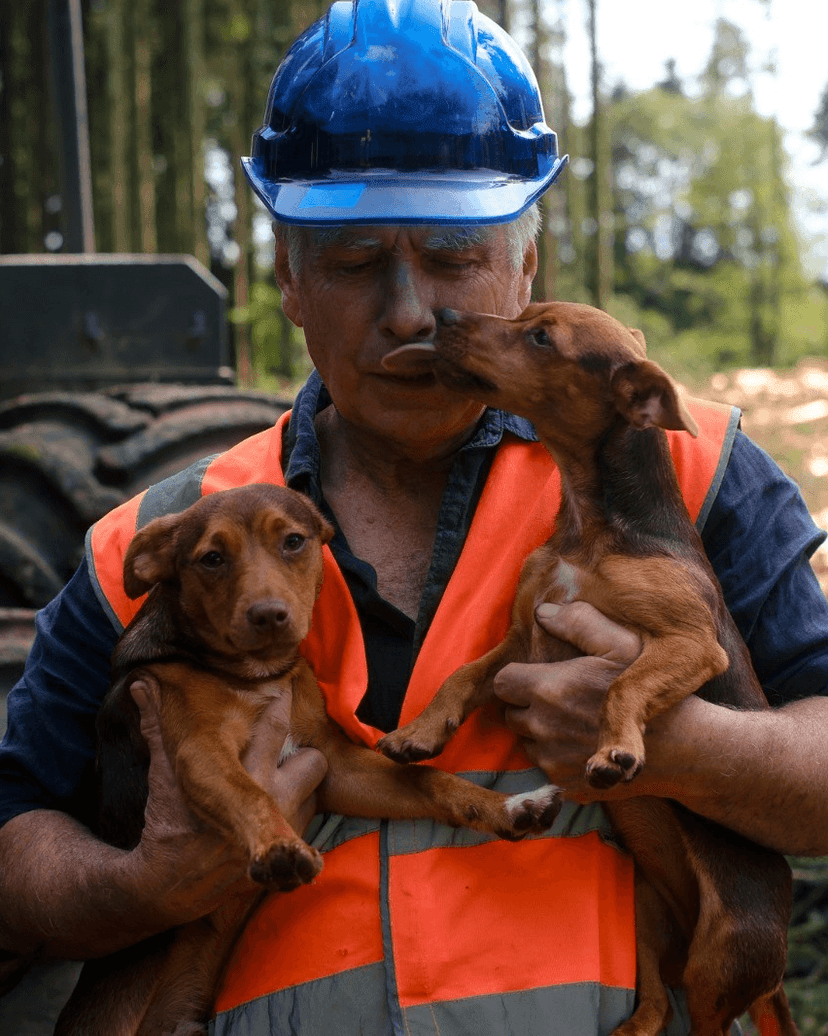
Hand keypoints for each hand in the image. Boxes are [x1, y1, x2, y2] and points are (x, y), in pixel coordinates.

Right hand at [128, 679, 326, 924]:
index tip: (289, 686)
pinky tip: (273, 820)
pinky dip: (294, 821)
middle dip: (303, 756)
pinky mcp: (287, 858)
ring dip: (301, 789)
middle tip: (284, 756)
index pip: (275, 726)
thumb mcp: (162, 775)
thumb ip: (159, 727)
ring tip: (275, 790)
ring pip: (315, 794)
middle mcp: (274, 801)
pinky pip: (307, 828)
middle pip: (314, 761)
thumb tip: (142, 684)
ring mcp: (285, 832)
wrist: (170, 888)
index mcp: (244, 776)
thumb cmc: (167, 826)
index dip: (284, 702)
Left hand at [493, 601, 640, 793]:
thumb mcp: (621, 643)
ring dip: (540, 734)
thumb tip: (542, 612)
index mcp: (549, 688)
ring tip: (575, 722)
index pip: (502, 682)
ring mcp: (552, 759)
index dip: (517, 678)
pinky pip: (544, 769)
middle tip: (559, 699)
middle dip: (527, 706)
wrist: (680, 747)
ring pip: (526, 742)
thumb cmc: (650, 691)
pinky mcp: (564, 784)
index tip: (538, 677)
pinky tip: (584, 746)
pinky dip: (556, 759)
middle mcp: (544, 726)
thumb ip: (579, 623)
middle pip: (510, 714)